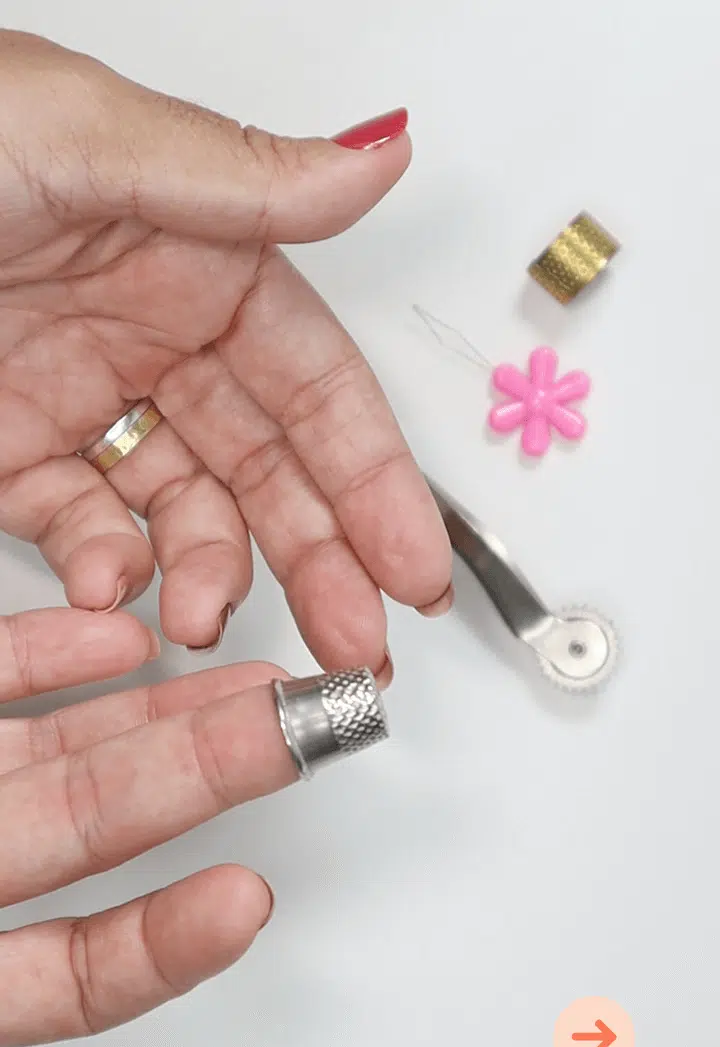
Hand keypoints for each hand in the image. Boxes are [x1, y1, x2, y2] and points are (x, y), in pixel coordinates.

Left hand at [0, 31, 451, 677]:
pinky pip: (86, 532)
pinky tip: (111, 592)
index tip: (416, 567)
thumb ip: (235, 179)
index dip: (375, 481)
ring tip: (211, 621)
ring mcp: (85, 404)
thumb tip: (378, 163)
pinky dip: (108, 574)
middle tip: (359, 646)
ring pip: (188, 515)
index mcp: (195, 260)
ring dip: (215, 577)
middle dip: (324, 560)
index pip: (317, 388)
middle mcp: (153, 337)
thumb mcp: (75, 140)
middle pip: (270, 468)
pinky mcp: (14, 459)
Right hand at [0, 603, 317, 1046]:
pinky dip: (49, 655)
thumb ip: (12, 976)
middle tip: (304, 733)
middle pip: (85, 829)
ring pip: (58, 756)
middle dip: (202, 776)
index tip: (246, 901)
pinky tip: (122, 637)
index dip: (156, 948)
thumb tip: (163, 933)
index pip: (61, 983)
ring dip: (156, 714)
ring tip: (255, 685)